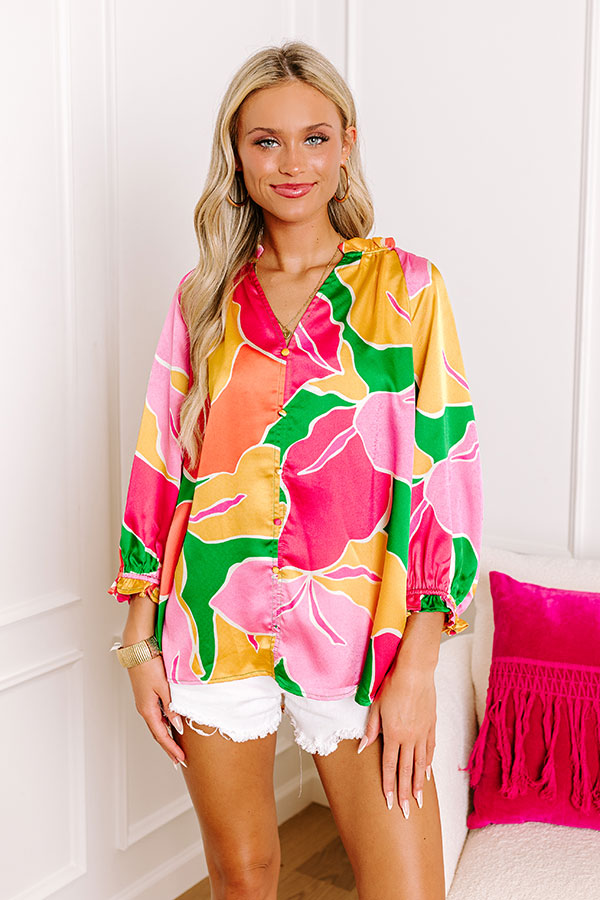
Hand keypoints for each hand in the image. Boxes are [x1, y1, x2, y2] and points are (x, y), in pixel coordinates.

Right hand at [125, 648, 187, 768]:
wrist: (138, 648)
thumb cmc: (149, 664)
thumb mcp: (164, 687)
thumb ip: (171, 707)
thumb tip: (177, 725)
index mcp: (147, 709)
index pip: (161, 735)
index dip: (171, 748)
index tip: (180, 758)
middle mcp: (144, 708)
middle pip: (157, 733)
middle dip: (168, 747)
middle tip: (178, 759)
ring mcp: (144, 702)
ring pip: (156, 724)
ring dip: (166, 736)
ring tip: (176, 746)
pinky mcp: (146, 695)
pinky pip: (156, 714)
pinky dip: (164, 723)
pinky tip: (171, 724)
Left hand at [358, 662, 435, 817]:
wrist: (415, 671)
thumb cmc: (392, 685)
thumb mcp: (375, 706)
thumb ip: (370, 729)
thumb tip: (363, 748)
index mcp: (393, 734)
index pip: (390, 766)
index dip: (389, 786)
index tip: (389, 802)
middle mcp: (409, 737)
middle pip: (407, 771)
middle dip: (405, 793)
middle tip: (406, 812)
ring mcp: (422, 733)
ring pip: (421, 764)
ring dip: (419, 784)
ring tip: (419, 800)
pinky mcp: (431, 726)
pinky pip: (430, 750)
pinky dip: (428, 764)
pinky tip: (428, 774)